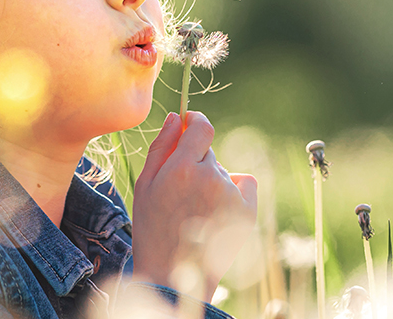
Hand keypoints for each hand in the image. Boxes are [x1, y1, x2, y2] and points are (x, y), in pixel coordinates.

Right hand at [130, 112, 258, 302]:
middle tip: (182, 192)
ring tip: (196, 210)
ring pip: (222, 171)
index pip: (201, 127)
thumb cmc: (152, 229)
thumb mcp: (145, 185)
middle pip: (208, 152)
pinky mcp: (247, 211)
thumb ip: (161, 147)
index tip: (191, 123)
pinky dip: (235, 189)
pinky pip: (244, 183)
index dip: (196, 120)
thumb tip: (176, 117)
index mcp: (181, 169)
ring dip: (212, 180)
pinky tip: (217, 210)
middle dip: (196, 162)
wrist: (173, 275)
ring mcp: (231, 195)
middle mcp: (210, 178)